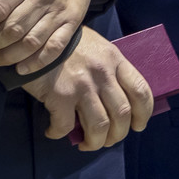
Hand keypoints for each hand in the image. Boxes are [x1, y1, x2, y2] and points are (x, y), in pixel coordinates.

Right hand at [21, 28, 152, 150]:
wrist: (34, 34)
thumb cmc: (65, 43)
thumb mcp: (95, 48)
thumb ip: (108, 70)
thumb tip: (115, 102)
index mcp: (114, 59)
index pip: (140, 90)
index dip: (143, 114)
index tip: (138, 125)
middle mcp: (102, 72)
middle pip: (122, 114)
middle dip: (118, 134)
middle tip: (108, 140)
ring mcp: (82, 84)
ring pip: (100, 127)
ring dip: (94, 142)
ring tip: (86, 144)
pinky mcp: (60, 95)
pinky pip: (65, 127)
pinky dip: (59, 134)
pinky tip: (53, 131)